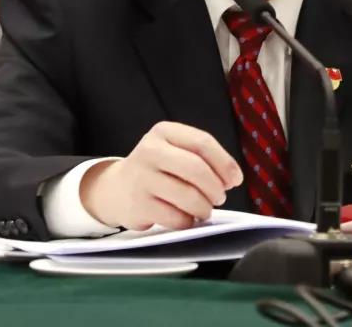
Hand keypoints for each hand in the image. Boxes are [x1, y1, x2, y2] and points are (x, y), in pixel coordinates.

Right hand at [78, 121, 242, 230]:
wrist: (116, 188)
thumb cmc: (157, 169)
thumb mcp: (174, 150)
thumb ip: (202, 158)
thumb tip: (232, 178)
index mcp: (164, 132)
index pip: (203, 143)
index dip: (225, 163)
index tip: (235, 180)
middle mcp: (149, 151)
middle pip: (196, 169)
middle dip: (215, 188)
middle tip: (220, 197)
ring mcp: (141, 178)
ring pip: (188, 196)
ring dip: (204, 208)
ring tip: (204, 209)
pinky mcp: (139, 205)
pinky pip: (176, 217)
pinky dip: (188, 221)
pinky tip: (185, 217)